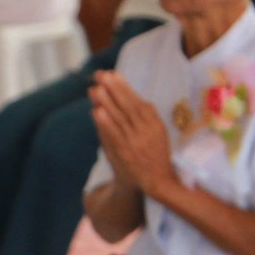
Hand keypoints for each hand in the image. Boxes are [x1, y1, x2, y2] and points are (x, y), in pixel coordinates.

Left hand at [89, 69, 175, 196]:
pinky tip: (96, 111)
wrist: (156, 181)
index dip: (124, 87)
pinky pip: (113, 135)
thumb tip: (132, 95)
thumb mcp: (158, 131)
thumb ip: (146, 115)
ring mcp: (134, 142)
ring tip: (95, 88)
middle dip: (114, 89)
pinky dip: (105, 123)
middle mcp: (145, 131)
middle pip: (127, 106)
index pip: (137, 101)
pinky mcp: (123, 153)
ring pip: (119, 118)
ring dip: (107, 102)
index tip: (113, 74)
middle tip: (101, 74)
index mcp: (154, 123)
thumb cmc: (155, 153)